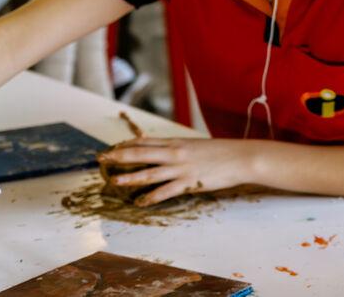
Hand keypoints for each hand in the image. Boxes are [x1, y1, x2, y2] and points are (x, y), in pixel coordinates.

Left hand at [100, 137, 251, 205]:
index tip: (113, 148)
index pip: (146, 140)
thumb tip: (168, 154)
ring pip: (149, 172)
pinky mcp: (189, 182)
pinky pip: (165, 191)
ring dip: (129, 177)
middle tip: (101, 159)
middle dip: (119, 156)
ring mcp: (181, 168)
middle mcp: (176, 152)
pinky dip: (150, 197)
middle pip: (141, 153)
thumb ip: (180, 149)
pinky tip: (139, 202)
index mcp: (178, 142)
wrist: (241, 158)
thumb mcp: (197, 146)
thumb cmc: (222, 152)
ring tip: (113, 181)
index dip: (127, 144)